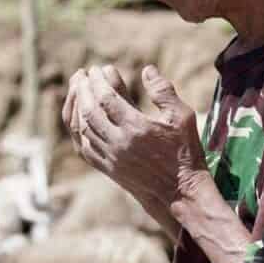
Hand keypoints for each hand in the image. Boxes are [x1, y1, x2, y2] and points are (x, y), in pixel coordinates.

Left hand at [61, 64, 209, 209]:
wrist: (179, 194)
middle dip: (84, 89)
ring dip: (77, 106)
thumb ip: (164, 92)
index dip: (100, 80)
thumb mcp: (183, 117)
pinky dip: (78, 129)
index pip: (107, 98)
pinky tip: (79, 118)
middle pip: (90, 110)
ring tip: (77, 90)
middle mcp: (118, 143)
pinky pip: (83, 146)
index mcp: (136, 128)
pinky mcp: (108, 169)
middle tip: (82, 73)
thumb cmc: (185, 153)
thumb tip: (147, 70)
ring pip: (83, 128)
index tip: (99, 68)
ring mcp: (110, 157)